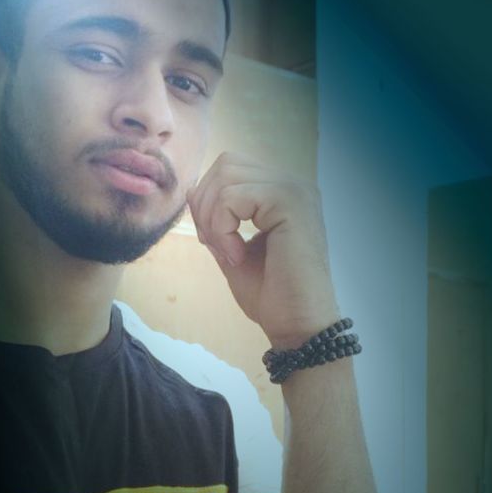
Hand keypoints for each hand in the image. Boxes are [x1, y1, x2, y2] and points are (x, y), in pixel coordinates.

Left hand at [187, 153, 339, 347]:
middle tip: (214, 246)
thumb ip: (216, 220)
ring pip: (226, 178)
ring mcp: (295, 190)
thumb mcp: (232, 250)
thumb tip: (192, 190)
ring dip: (213, 218)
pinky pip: (233, 197)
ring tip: (227, 252)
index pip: (229, 169)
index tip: (214, 242)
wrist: (299, 327)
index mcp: (281, 193)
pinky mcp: (291, 203)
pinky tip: (236, 256)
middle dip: (205, 205)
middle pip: (225, 165)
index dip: (208, 201)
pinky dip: (222, 227)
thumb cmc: (272, 297)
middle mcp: (293, 184)